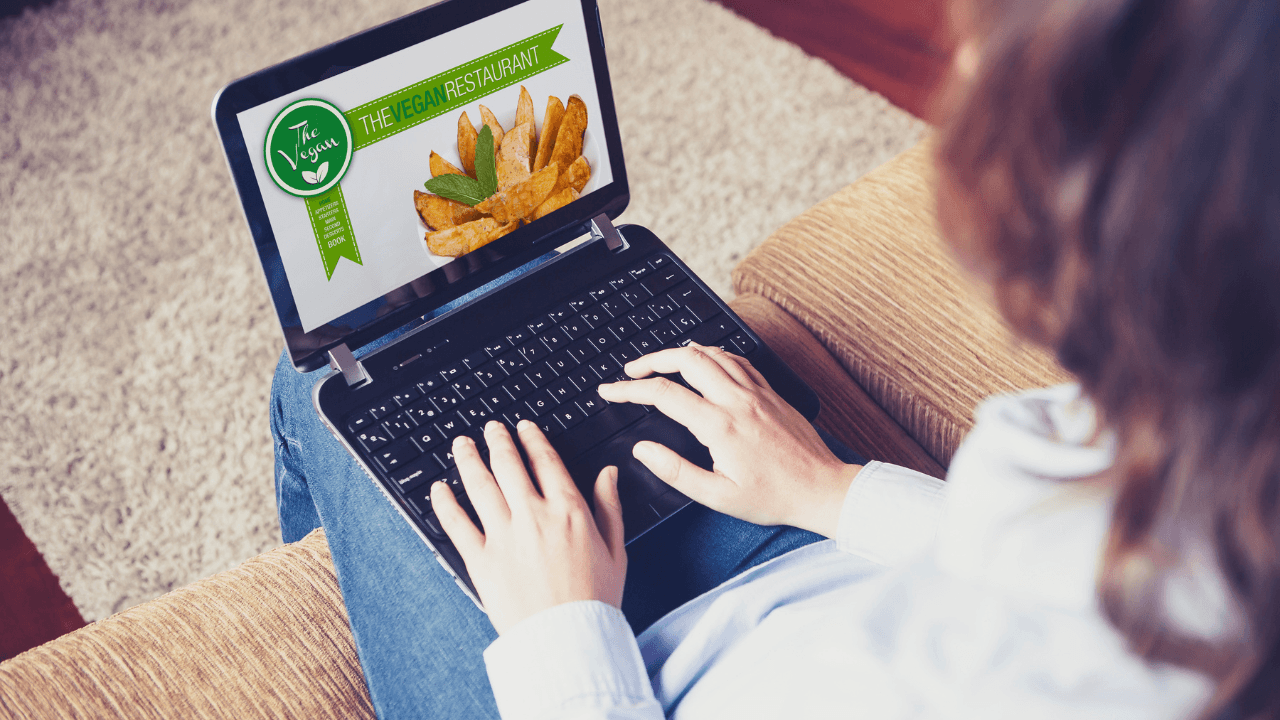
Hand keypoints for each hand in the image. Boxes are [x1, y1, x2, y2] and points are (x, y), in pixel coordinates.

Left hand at [431, 420, 626, 633]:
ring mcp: (504, 536)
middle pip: (509, 465)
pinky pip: (456, 523)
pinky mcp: (481, 560)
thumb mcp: (616, 550)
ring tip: (461, 444)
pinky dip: (444, 502)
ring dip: (468, 458)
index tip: (524, 428)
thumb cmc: (595, 600)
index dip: (532, 439)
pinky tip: (438, 488)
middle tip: (490, 428)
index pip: (545, 461)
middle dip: (498, 440)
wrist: (569, 639)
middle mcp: (533, 516)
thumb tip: (608, 474)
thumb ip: (609, 507)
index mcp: (568, 510)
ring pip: (479, 485)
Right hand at [596, 343, 860, 537]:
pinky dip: (713, 354)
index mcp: (719, 426)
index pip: (663, 394)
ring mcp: (756, 392)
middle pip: (685, 359)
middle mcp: (737, 401)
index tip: (610, 391)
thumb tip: (643, 450)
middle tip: (631, 371)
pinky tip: (704, 361)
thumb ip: (675, 471)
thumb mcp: (717, 496)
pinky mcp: (770, 392)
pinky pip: (737, 360)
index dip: (629, 390)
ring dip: (680, 353)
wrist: (820, 488)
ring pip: (711, 353)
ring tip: (660, 363)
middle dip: (651, 359)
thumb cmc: (773, 497)